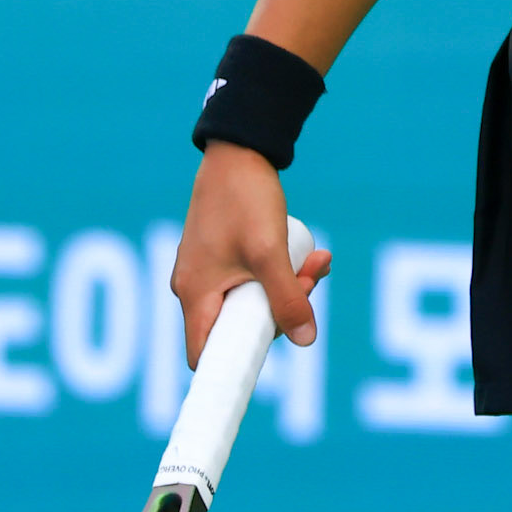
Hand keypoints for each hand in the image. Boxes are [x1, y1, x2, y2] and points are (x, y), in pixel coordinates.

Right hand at [171, 141, 331, 367]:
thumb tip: (306, 340)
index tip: (274, 350)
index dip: (235, 362)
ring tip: (318, 259)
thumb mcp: (269, 251)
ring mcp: (207, 270)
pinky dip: (278, 271)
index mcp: (194, 294)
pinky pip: (251, 278)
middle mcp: (194, 287)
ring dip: (288, 286)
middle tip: (311, 279)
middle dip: (281, 310)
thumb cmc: (246, 198)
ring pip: (251, 299)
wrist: (239, 149)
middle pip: (238, 325)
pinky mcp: (222, 255)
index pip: (205, 355)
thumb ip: (286, 297)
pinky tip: (307, 253)